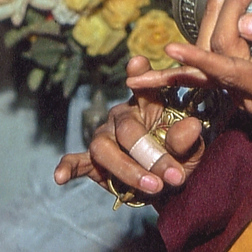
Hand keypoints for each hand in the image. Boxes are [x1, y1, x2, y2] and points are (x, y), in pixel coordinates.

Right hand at [53, 56, 204, 198]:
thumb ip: (187, 140)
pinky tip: (59, 177)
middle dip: (152, 154)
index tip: (138, 63)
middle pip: (128, 129)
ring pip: (104, 147)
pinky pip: (76, 161)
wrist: (165, 188)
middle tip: (175, 176)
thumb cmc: (180, 160)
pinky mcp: (92, 161)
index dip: (139, 74)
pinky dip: (68, 168)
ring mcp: (105, 137)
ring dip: (128, 169)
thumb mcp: (192, 151)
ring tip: (153, 186)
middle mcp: (123, 116)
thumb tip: (192, 125)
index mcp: (149, 105)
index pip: (144, 86)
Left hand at [127, 0, 251, 115]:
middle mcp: (251, 97)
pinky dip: (200, 39)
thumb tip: (243, 22)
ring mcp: (241, 90)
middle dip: (220, 13)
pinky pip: (210, 60)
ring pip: (211, 54)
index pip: (231, 71)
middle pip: (219, 53)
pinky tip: (176, 45)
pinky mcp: (236, 79)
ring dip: (211, 17)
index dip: (201, 59)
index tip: (172, 48)